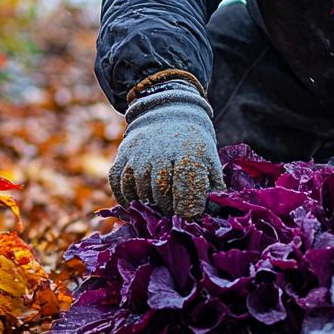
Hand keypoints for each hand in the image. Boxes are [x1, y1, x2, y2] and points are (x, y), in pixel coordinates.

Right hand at [109, 80, 224, 219]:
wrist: (167, 116)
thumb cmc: (193, 146)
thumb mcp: (210, 161)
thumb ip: (214, 189)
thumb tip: (214, 218)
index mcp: (187, 153)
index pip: (186, 188)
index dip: (189, 208)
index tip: (191, 217)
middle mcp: (159, 154)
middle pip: (161, 194)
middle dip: (169, 210)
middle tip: (175, 217)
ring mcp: (136, 157)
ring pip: (139, 193)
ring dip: (149, 207)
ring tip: (160, 210)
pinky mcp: (120, 159)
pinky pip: (120, 188)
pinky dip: (128, 200)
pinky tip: (140, 204)